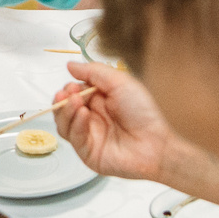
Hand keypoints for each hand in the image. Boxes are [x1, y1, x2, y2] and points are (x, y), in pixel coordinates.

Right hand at [51, 63, 183, 182]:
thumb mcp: (120, 83)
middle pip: (63, 108)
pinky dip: (75, 124)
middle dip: (63, 98)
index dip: (69, 89)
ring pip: (63, 123)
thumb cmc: (144, 113)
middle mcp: (91, 117)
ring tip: (75, 102)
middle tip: (69, 93)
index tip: (72, 85)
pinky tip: (83, 115)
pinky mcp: (87, 152)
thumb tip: (70, 65)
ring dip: (66, 110)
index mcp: (98, 100)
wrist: (155, 143)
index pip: (73, 93)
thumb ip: (94, 72)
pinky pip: (73, 137)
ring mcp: (88, 135)